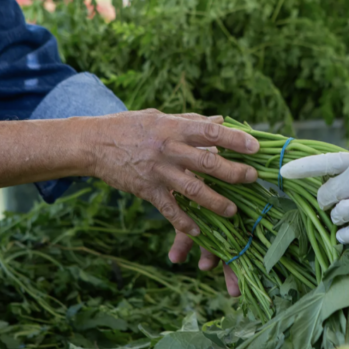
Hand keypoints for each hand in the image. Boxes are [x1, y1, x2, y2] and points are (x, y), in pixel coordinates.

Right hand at [88, 110, 256, 293]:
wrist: (93, 143)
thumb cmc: (131, 127)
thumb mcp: (161, 117)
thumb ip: (191, 121)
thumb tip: (221, 121)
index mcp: (173, 127)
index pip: (210, 132)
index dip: (234, 139)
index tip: (255, 146)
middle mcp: (167, 149)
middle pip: (206, 162)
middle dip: (233, 172)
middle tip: (252, 178)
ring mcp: (157, 171)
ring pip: (192, 190)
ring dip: (215, 202)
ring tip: (232, 211)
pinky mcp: (146, 190)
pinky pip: (169, 209)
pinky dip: (184, 222)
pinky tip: (200, 231)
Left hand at [280, 144, 348, 243]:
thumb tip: (347, 168)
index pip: (325, 162)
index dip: (302, 167)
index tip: (282, 171)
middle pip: (325, 194)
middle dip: (325, 201)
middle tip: (332, 203)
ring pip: (336, 215)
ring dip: (337, 218)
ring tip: (346, 216)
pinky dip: (344, 236)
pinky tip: (345, 234)